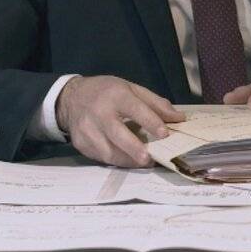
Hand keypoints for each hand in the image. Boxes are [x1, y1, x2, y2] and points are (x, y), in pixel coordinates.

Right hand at [55, 75, 185, 166]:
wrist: (72, 98)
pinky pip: (100, 157)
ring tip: (143, 162)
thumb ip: (156, 103)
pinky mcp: (80, 144)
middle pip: (117, 134)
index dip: (151, 122)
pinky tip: (127, 160)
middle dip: (134, 148)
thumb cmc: (107, 92)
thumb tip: (179, 118)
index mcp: (115, 95)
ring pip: (108, 151)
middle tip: (149, 159)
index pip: (135, 109)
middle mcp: (99, 112)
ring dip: (127, 160)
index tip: (165, 134)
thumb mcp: (131, 88)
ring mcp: (87, 130)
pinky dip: (116, 161)